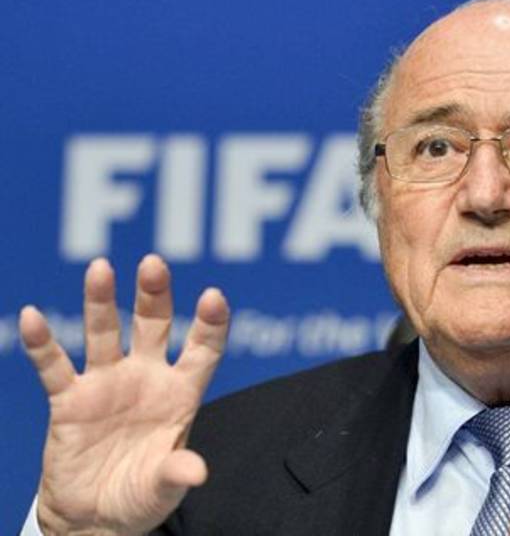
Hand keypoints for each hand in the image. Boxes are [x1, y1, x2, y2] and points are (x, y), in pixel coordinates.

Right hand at [20, 255, 229, 534]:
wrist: (96, 518)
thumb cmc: (142, 497)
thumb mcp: (163, 488)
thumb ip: (175, 473)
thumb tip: (196, 470)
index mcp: (181, 393)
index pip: (201, 349)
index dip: (210, 323)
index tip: (213, 296)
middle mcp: (146, 378)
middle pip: (153, 326)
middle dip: (153, 295)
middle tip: (153, 263)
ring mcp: (107, 384)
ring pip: (104, 333)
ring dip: (100, 300)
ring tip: (100, 268)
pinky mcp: (69, 400)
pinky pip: (54, 366)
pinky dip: (42, 344)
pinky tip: (32, 317)